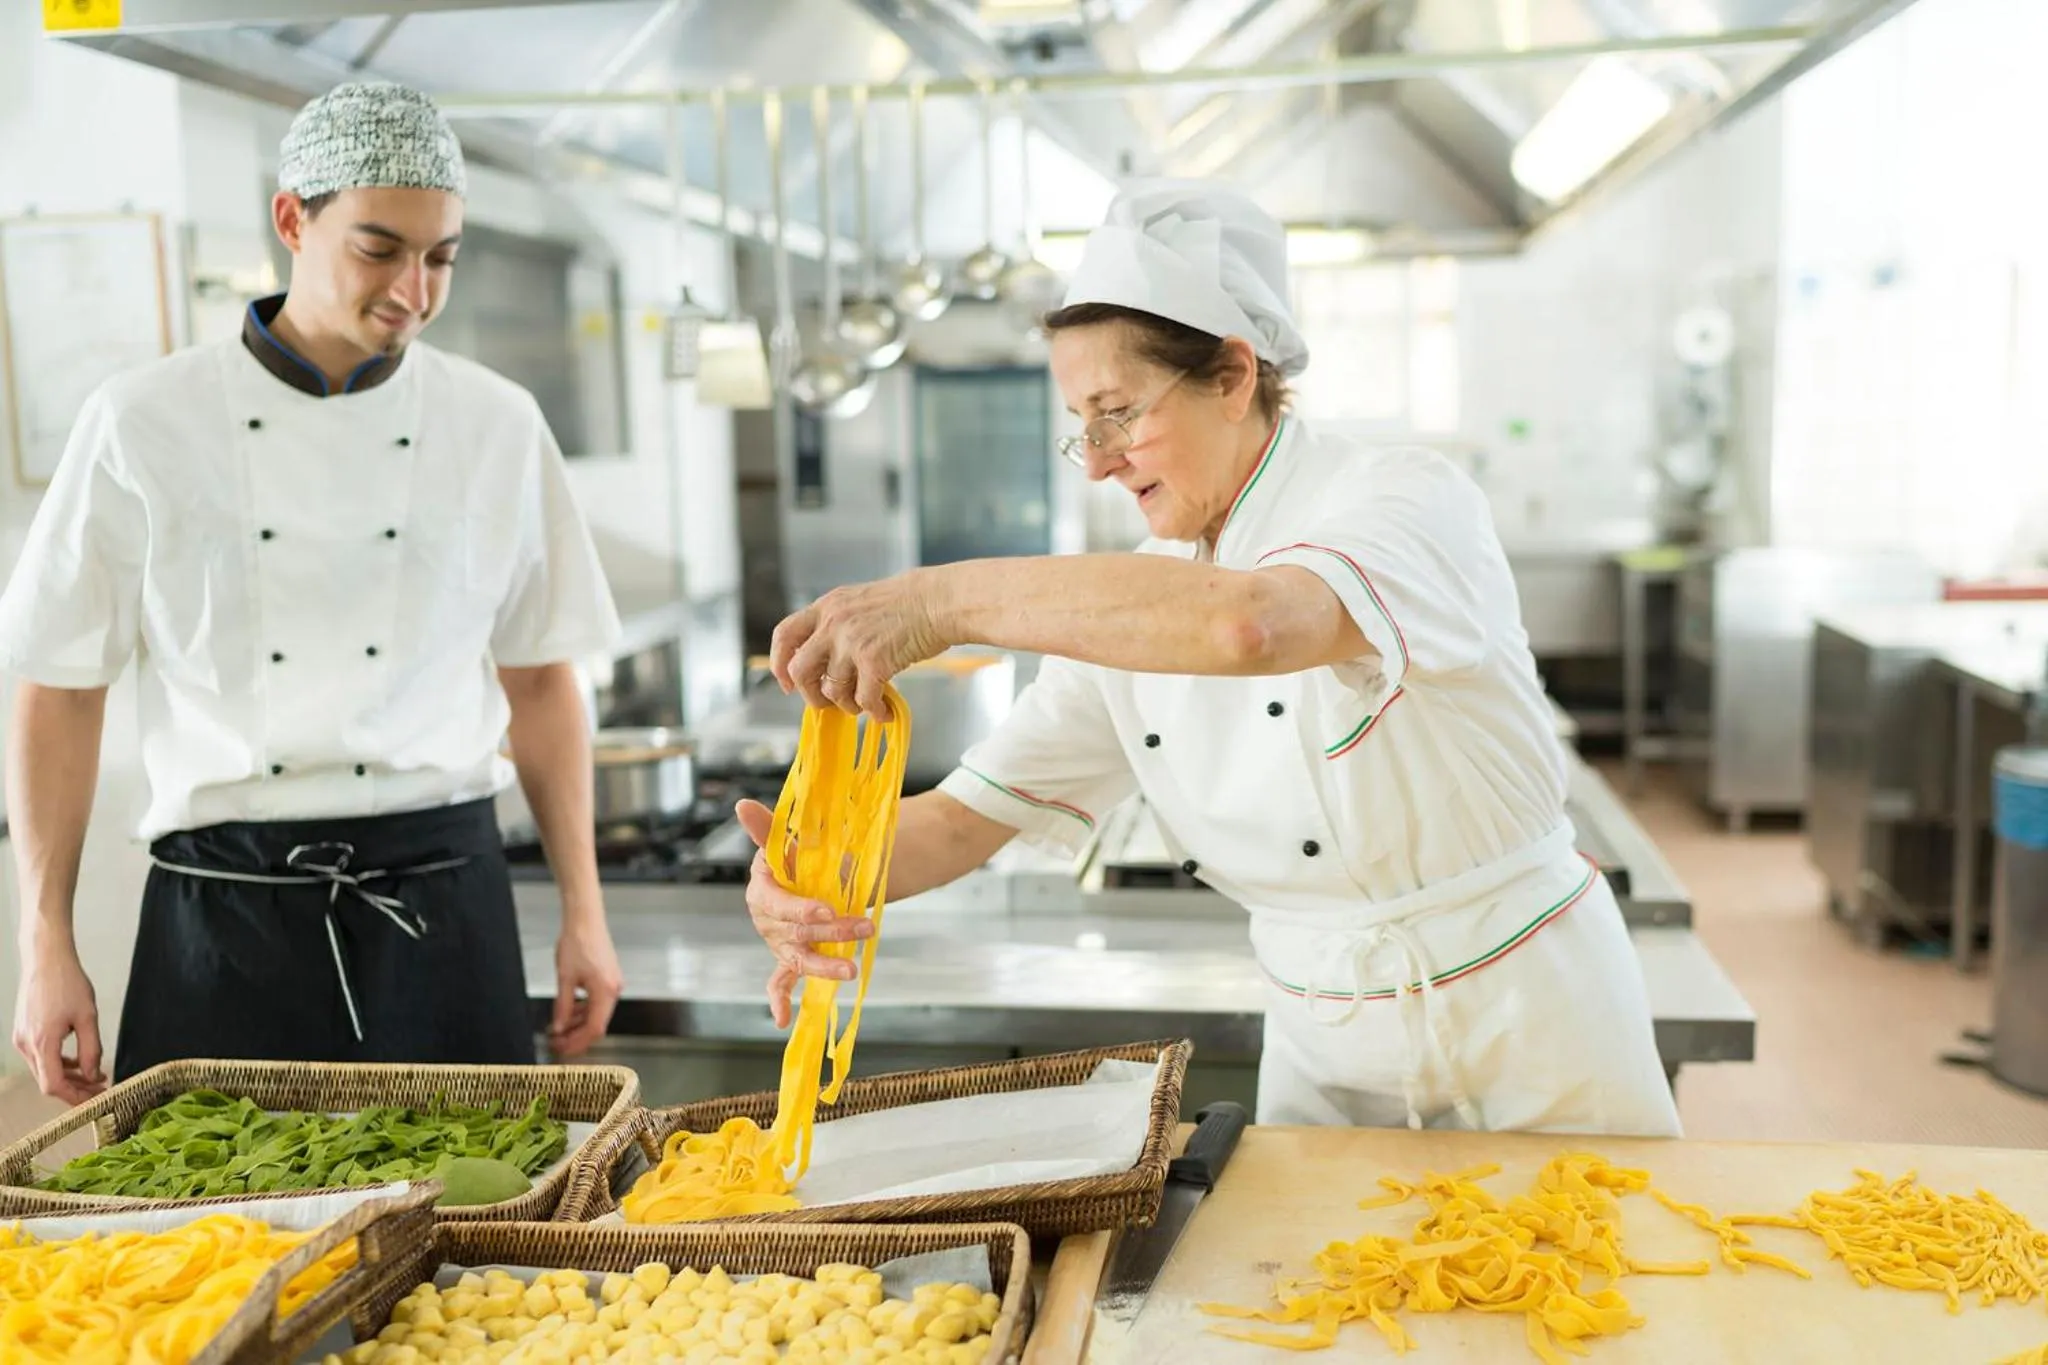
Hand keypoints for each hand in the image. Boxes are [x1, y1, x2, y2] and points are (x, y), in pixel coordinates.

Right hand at [14, 943, 105, 1104]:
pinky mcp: (24, 1032)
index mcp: (42, 1042)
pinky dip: (60, 1062)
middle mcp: (26, 1044)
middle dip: (75, 1089)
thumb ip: (91, 1049)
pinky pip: (42, 1056)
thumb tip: (93, 1075)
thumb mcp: (87, 1016)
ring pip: (45, 1069)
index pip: (53, 1085)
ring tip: (97, 1076)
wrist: (46, 959)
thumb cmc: (67, 982)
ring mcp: (22, 1039)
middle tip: (101, 1089)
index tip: (94, 1101)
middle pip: (48, 1080)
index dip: (74, 1098)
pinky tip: (79, 1063)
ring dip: (69, 1076)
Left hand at [548, 912, 622, 1057]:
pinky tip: (570, 1012)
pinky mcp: (609, 978)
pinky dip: (584, 1010)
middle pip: (598, 1024)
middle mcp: (614, 990)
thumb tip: (559, 1027)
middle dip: (577, 1035)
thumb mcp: (564, 978)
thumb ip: (563, 1007)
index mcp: (605, 992)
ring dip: (579, 1024)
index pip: (594, 1029)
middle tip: (557, 1042)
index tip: (562, 1049)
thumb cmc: (577, 942)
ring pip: (598, 1013)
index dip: (578, 1043)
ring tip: (560, 1029)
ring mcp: (613, 984)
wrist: (585, 919)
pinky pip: (598, 1002)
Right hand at [736, 799, 872, 1028]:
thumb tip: (742, 805)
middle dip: (830, 931)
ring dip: (823, 964)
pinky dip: (779, 1000)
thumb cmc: (805, 854)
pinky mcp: (789, 956)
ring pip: (797, 957)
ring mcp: (778, 941)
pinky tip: (781, 1020)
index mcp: (763, 886)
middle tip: (864, 925)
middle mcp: (766, 918)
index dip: (800, 909)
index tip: (826, 911)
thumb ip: (768, 827)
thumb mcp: (793, 839)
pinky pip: (780, 981)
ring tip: (851, 969)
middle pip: (794, 932)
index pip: (777, 902)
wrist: (821, 871)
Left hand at [770, 571, 949, 717]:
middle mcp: (833, 624)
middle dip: (810, 694)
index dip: (779, 663)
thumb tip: (826, 662)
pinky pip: (864, 700)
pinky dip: (874, 712)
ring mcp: (852, 643)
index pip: (784, 635)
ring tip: (864, 705)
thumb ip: (837, 625)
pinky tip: (885, 712)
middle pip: (800, 670)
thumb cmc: (908, 603)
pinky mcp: (874, 662)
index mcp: (827, 607)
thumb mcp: (859, 602)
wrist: (938, 601)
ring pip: (832, 691)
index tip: (787, 682)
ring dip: (847, 706)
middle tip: (827, 702)